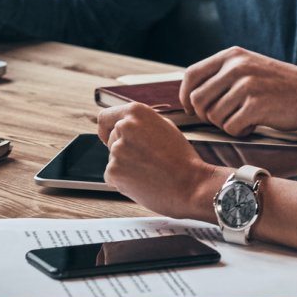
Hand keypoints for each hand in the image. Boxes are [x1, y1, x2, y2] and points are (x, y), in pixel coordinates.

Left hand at [98, 103, 224, 219]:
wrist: (191, 185)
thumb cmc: (181, 158)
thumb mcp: (164, 126)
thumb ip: (141, 122)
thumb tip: (122, 125)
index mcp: (136, 112)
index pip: (105, 117)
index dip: (106, 129)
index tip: (108, 137)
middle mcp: (124, 126)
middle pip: (111, 139)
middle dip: (123, 150)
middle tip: (146, 160)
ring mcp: (117, 149)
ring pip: (112, 159)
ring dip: (125, 166)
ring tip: (148, 171)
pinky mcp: (114, 171)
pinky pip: (111, 176)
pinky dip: (122, 181)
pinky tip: (142, 181)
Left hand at [179, 47, 296, 135]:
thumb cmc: (280, 84)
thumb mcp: (249, 66)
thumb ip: (223, 74)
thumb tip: (192, 95)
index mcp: (231, 55)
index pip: (192, 75)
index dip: (185, 95)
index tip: (190, 108)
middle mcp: (236, 67)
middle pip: (198, 99)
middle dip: (206, 115)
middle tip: (223, 118)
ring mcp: (246, 85)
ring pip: (213, 116)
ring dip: (225, 124)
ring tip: (244, 119)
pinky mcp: (256, 106)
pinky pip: (230, 127)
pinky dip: (239, 132)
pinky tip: (252, 125)